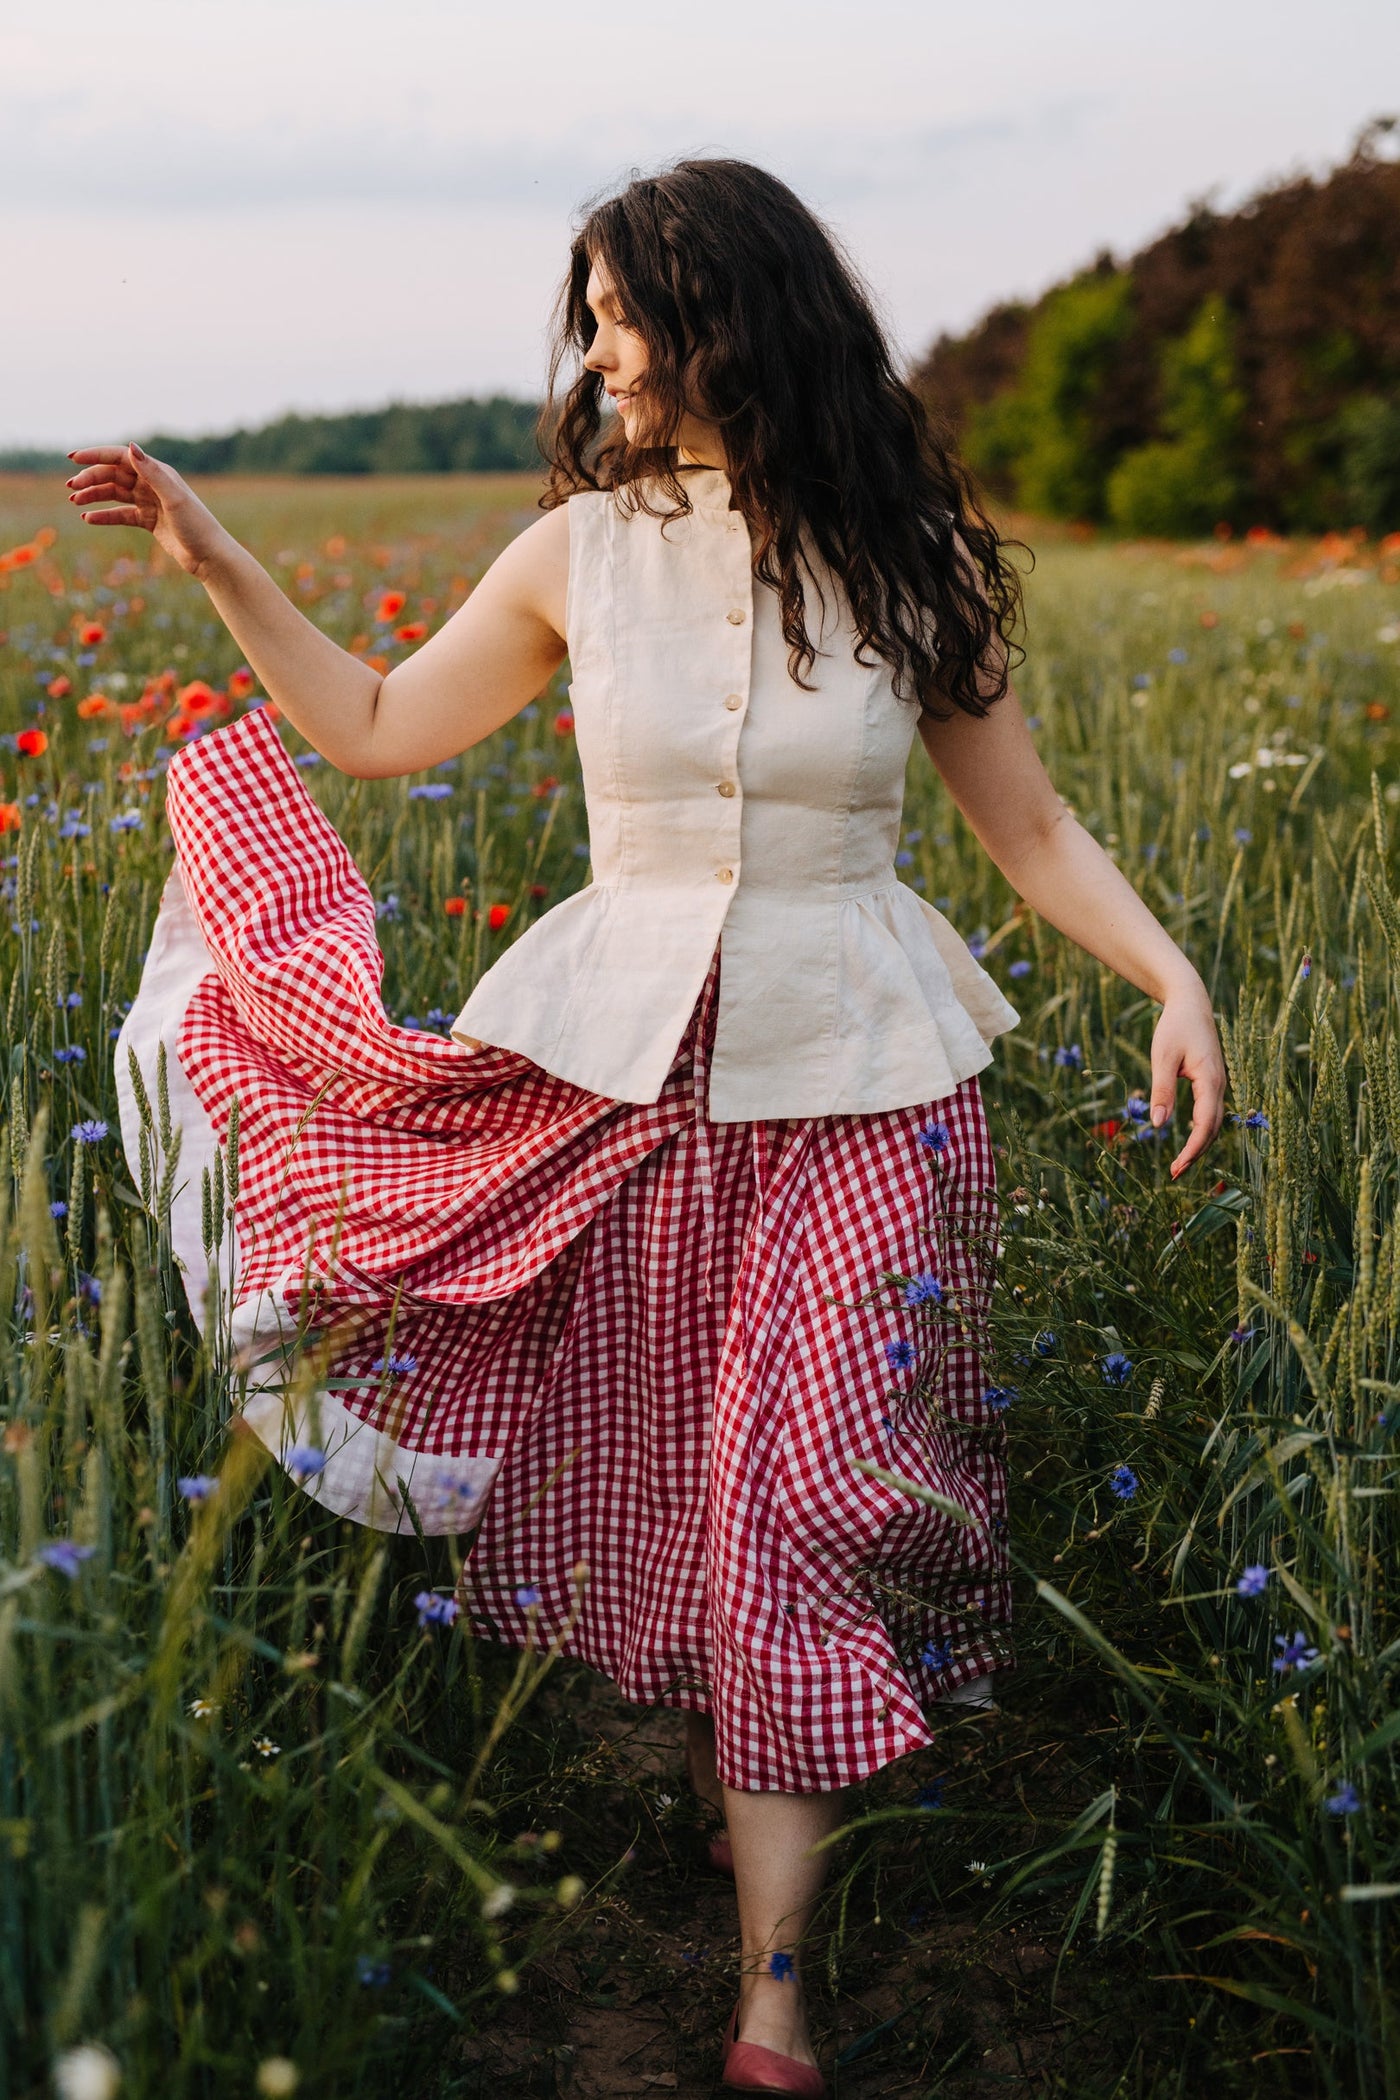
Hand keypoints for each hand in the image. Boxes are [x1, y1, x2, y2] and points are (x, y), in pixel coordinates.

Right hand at [65, 442, 229, 578]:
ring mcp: (150, 502)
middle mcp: (153, 484)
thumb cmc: (197, 525)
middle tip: (71, 489)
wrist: (210, 556)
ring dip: (94, 495)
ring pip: (115, 494)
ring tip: (74, 502)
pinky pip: (122, 515)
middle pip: (114, 475)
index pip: (121, 457)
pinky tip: (88, 518)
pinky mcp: (149, 521)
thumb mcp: (174, 498)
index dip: (96, 456)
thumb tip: (130, 446)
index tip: (72, 458)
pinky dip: (105, 516)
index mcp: (158, 472)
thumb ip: (152, 473)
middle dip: (91, 479)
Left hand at [1149, 974, 1226, 1179]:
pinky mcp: (1212, 1082)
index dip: (1192, 1149)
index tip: (1176, 1167)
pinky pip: (1210, 1113)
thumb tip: (1159, 1125)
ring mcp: (1218, 1084)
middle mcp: (1220, 1085)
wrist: (1191, 1002)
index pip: (1205, 1124)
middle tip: (1175, 1173)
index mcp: (1210, 1080)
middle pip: (1213, 1129)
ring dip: (1199, 1144)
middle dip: (1196, 1153)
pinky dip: (1201, 1131)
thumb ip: (1162, 1090)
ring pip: (1214, 1123)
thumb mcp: (1163, 1057)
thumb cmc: (1175, 1026)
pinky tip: (1188, 1142)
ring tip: (1180, 1163)